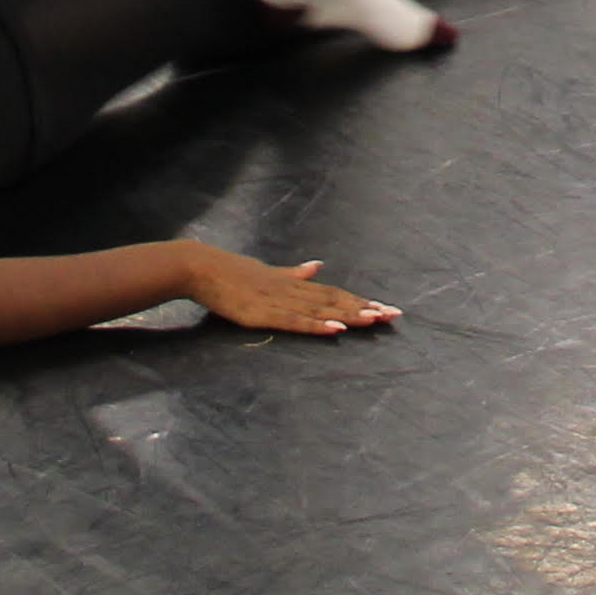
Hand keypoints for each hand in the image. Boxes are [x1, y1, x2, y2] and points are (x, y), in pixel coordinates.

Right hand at [184, 250, 398, 336]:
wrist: (202, 266)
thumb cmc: (232, 272)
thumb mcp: (269, 271)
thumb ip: (294, 273)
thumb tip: (317, 266)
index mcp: (294, 282)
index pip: (334, 292)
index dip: (360, 300)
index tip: (385, 308)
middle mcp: (292, 289)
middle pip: (335, 300)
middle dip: (365, 308)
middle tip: (393, 316)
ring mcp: (278, 300)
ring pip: (321, 309)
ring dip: (349, 315)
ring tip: (374, 320)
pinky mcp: (263, 313)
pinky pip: (295, 321)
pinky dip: (317, 325)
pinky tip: (336, 328)